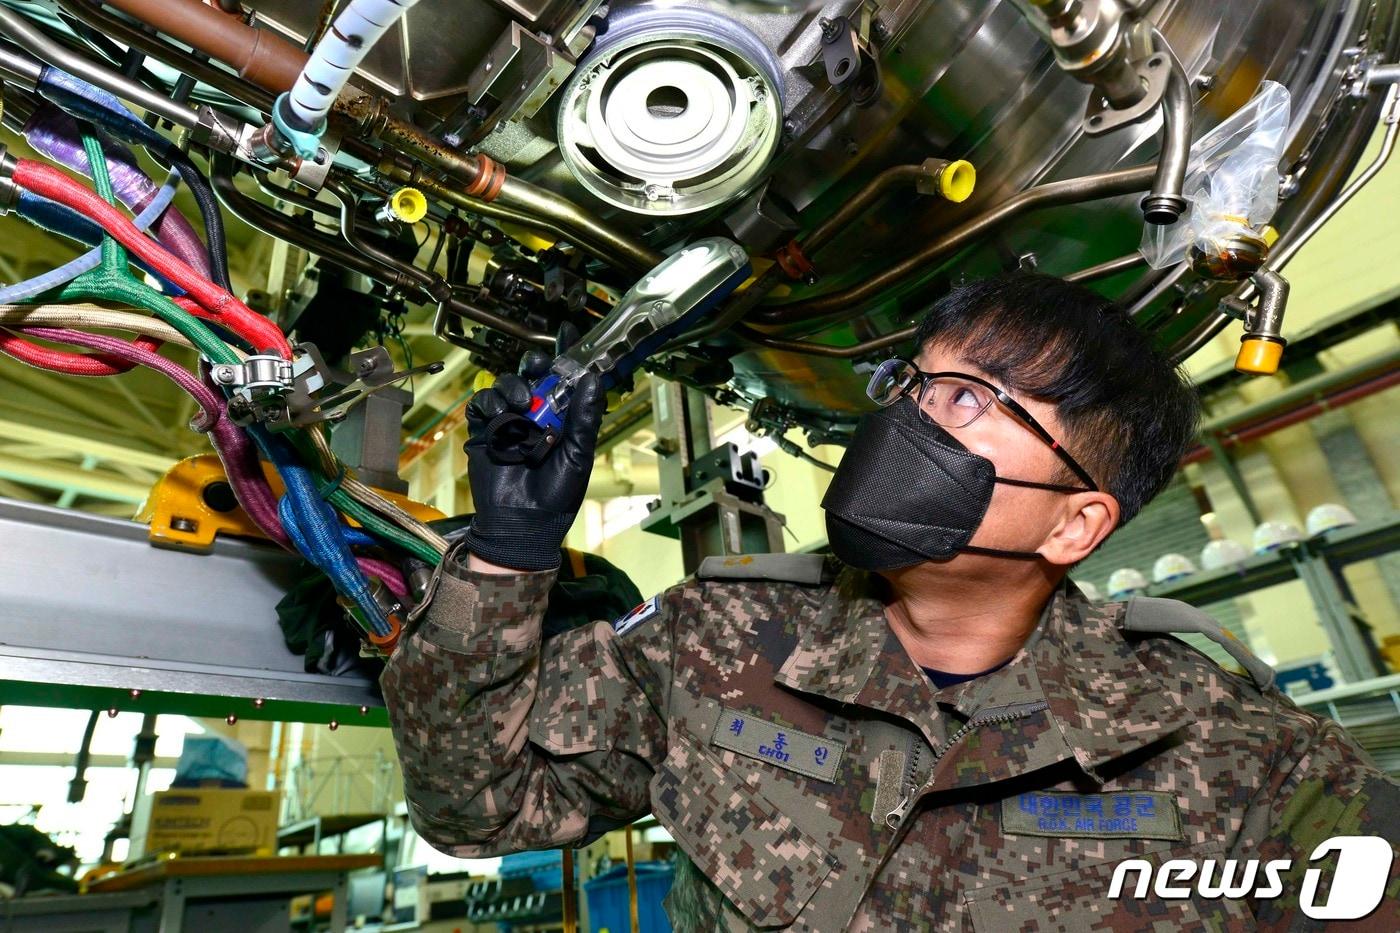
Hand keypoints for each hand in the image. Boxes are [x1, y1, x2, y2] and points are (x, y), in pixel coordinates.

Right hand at [460, 324, 603, 571]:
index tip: (568, 331)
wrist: (522, 523)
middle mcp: (534, 415)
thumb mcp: (579, 454)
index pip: (562, 380)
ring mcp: (507, 422)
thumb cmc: (555, 496)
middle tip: (538, 368)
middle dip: (533, 366)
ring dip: (512, 387)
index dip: (564, 355)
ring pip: (505, 386)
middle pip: (530, 375)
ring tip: (520, 405)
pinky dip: (490, 403)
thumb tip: (593, 380)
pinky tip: (502, 415)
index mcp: (560, 418)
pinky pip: (481, 404)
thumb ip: (585, 417)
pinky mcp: (483, 431)